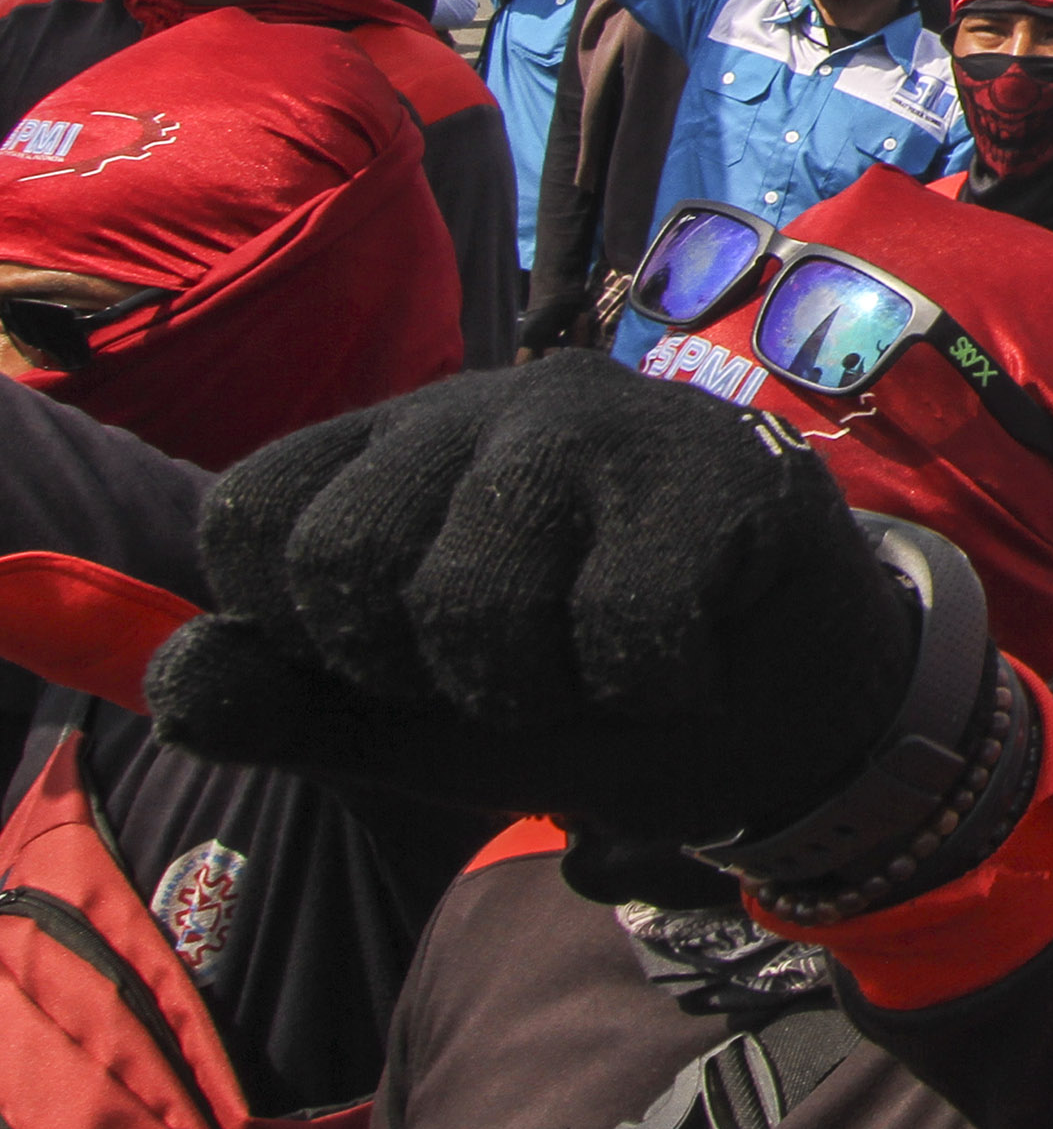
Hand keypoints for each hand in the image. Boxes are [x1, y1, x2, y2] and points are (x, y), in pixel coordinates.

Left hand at [144, 358, 921, 848]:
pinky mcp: (713, 468)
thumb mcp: (414, 722)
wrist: (801, 690)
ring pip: (473, 604)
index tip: (391, 666)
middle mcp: (486, 406)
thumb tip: (175, 672)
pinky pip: (619, 625)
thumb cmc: (588, 689)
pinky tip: (686, 656)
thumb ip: (288, 703)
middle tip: (509, 673)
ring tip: (596, 667)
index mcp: (396, 448)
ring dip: (538, 692)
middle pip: (343, 562)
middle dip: (415, 672)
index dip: (298, 632)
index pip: (249, 520)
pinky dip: (648, 686)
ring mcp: (603, 421)